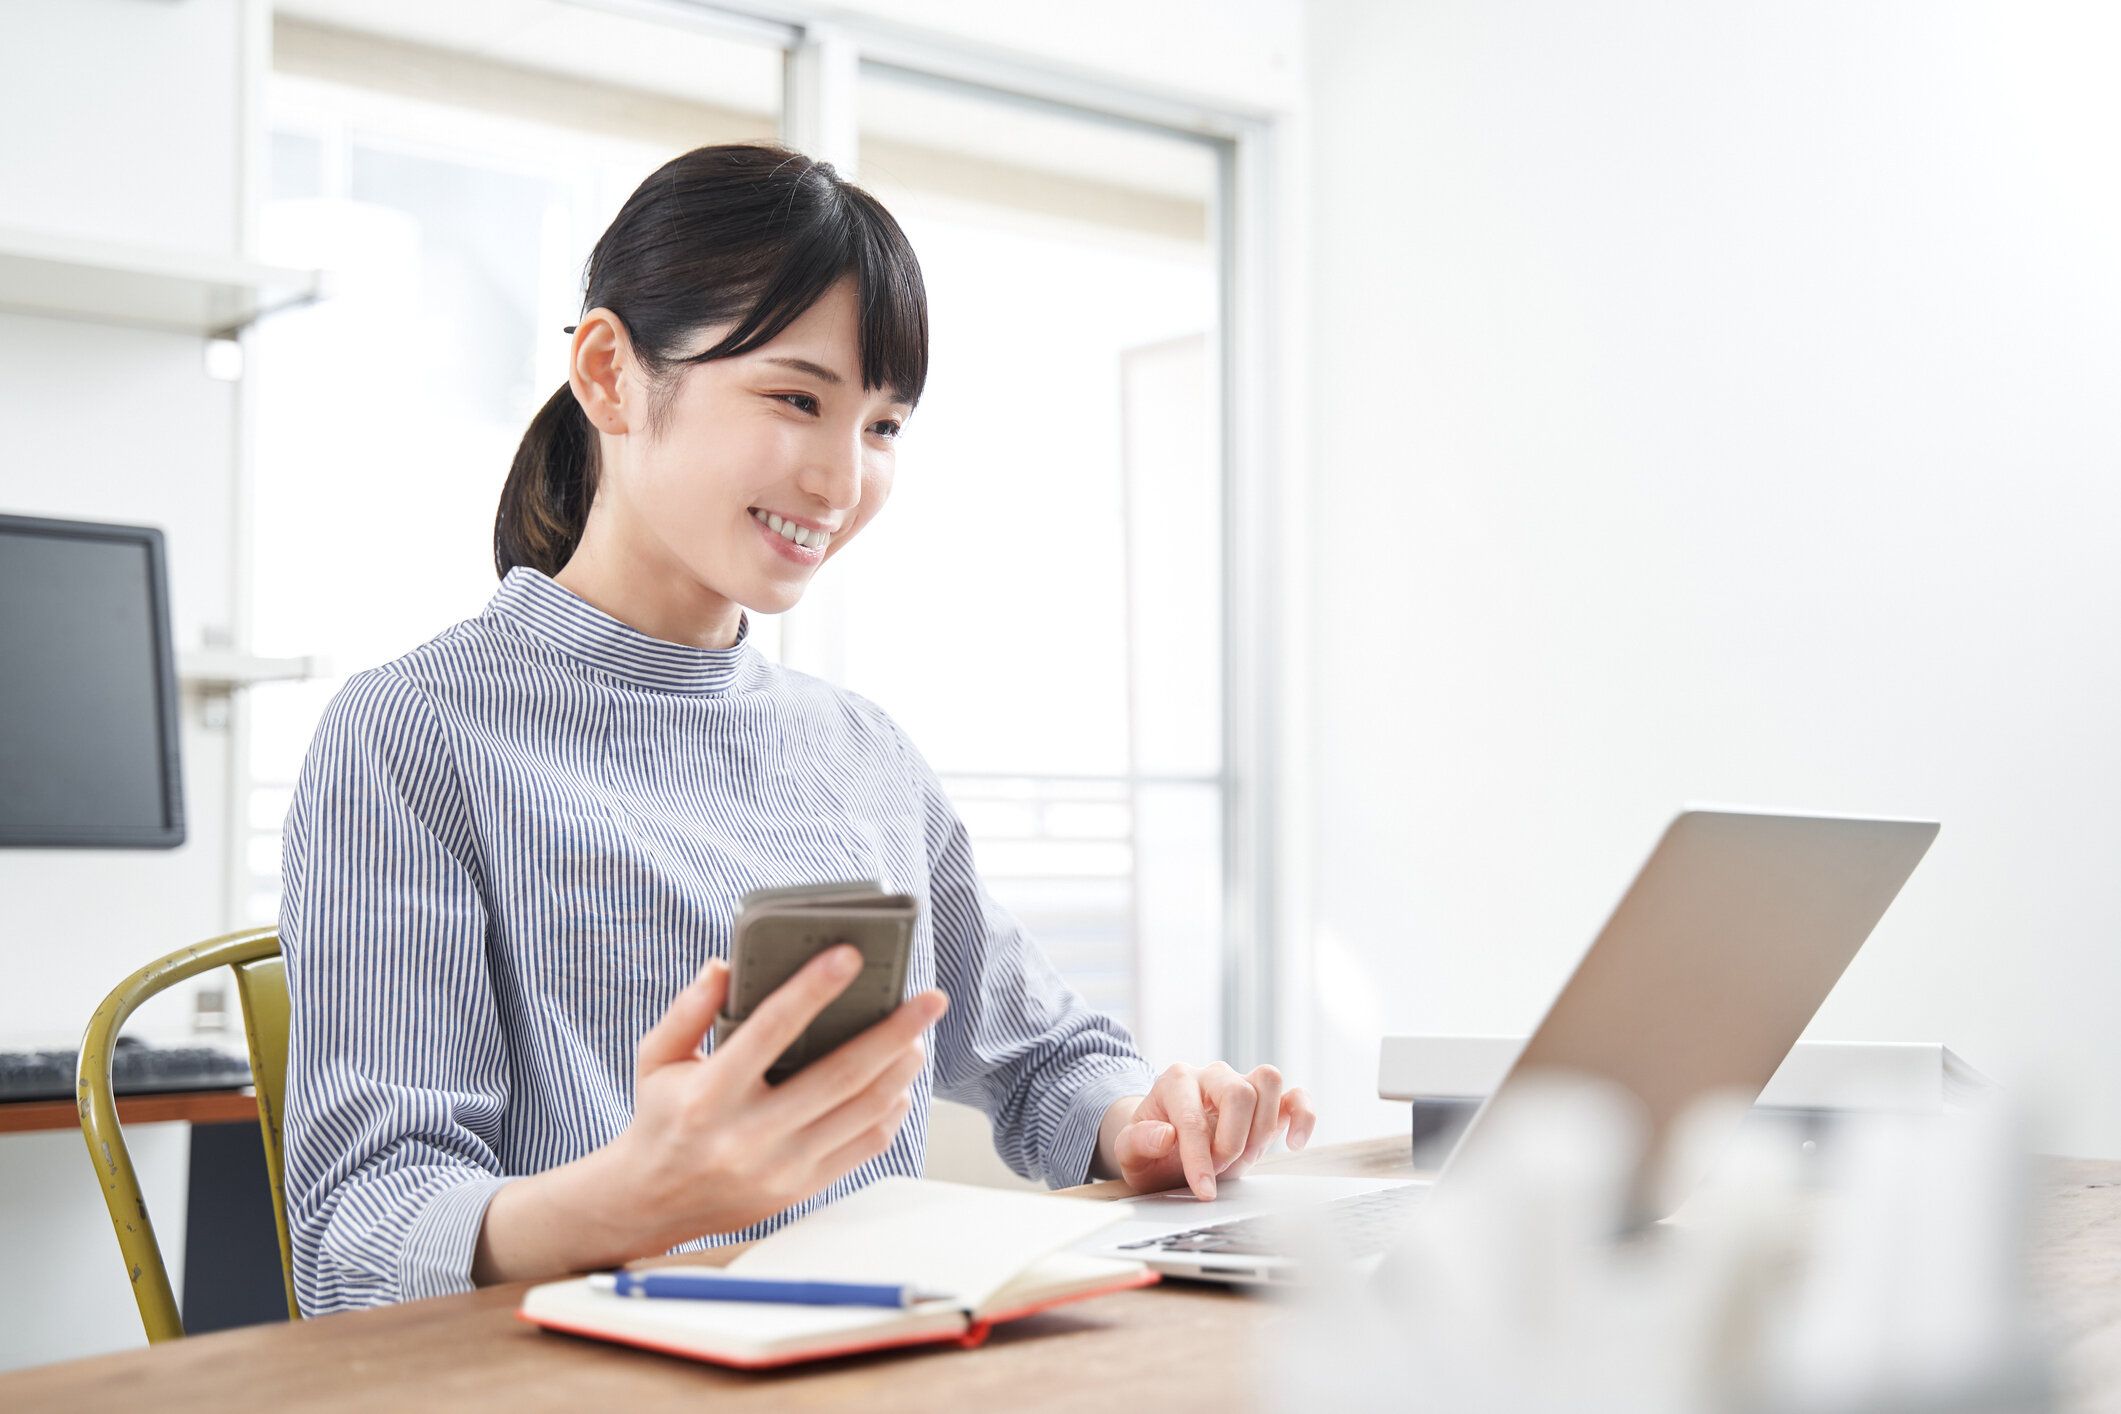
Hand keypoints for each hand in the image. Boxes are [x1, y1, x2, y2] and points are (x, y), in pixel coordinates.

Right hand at [606, 946, 948, 1254]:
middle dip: (894, 1031)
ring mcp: (780, 1167)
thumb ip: (689, 1010)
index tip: (851, 956)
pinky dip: (890, 1111)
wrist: (652, 1203)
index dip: (814, 989)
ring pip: (863, 1111)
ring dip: (901, 1069)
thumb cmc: (661, 1119)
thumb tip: (724, 965)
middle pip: (840, 1074)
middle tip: (930, 999)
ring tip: (917, 1037)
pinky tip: (898, 1083)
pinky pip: (864, 1146)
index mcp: (710, 1094)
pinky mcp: (802, 1189)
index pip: (771, 1029)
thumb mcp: (656, 1058)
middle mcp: (748, 1134)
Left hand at [1105, 1062, 1316, 1199]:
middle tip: (1220, 1169)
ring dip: (1261, 1128)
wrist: (1167, 1150)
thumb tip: (1167, 1135)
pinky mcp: (1269, 1103)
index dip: (1200, 1157)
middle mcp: (1212, 1075)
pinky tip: (1293, 1143)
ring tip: (1245, 1156)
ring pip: (1268, 1080)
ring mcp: (1242, 1085)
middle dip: (1232, 1141)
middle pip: (1238, 1091)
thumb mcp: (1130, 1155)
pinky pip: (1296, 1096)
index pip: (1193, 1117)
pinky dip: (1302, 1116)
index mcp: (1175, 1082)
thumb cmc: (1151, 1151)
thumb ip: (1138, 1143)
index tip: (1204, 1191)